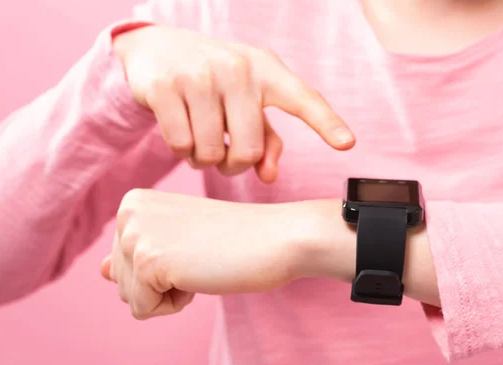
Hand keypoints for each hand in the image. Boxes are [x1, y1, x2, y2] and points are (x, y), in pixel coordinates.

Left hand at [101, 189, 305, 318]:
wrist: (278, 236)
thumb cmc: (236, 239)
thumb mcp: (180, 240)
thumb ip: (138, 252)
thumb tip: (100, 272)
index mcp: (134, 202)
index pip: (121, 261)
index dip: (163, 266)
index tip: (195, 246)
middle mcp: (128, 212)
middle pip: (120, 280)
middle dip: (161, 282)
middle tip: (200, 255)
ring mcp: (136, 235)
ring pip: (129, 297)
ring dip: (169, 293)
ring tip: (201, 262)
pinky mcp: (149, 261)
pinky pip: (143, 310)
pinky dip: (175, 304)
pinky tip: (200, 275)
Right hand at [113, 25, 355, 182]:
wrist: (155, 49)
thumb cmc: (213, 81)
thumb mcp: (246, 100)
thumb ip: (266, 137)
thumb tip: (269, 176)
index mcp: (265, 70)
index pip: (302, 98)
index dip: (326, 122)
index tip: (347, 143)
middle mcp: (237, 68)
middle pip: (248, 151)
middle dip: (234, 165)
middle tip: (225, 155)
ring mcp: (199, 75)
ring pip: (212, 153)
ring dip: (204, 159)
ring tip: (200, 138)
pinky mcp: (165, 87)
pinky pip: (181, 145)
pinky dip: (181, 151)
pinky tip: (180, 132)